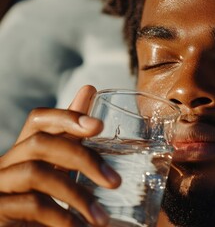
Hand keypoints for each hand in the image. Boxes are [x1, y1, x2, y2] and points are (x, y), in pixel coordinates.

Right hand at [0, 85, 120, 226]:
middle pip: (41, 143)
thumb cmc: (44, 201)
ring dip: (77, 195)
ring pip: (36, 173)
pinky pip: (31, 205)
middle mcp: (8, 163)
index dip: (66, 116)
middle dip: (82, 158)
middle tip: (115, 182)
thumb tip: (89, 89)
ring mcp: (0, 185)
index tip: (97, 125)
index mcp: (26, 151)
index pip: (39, 120)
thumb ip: (73, 135)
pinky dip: (62, 217)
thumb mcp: (61, 169)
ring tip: (102, 218)